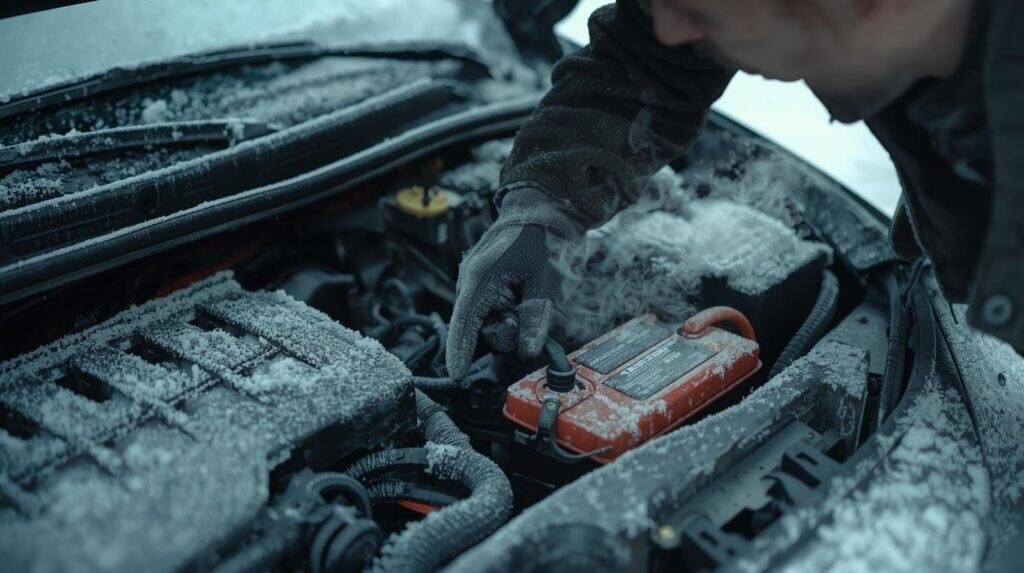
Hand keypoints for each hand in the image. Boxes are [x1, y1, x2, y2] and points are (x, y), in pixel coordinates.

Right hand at [446, 188, 581, 379]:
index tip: (457, 374)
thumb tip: (529, 351)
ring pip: (482, 321)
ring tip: (520, 296)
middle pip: (478, 328)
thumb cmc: (532, 244)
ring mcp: (468, 283)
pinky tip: (511, 296)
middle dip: (503, 331)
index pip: (464, 323)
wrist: (524, 215)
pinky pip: (482, 310)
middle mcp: (467, 282)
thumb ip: (535, 317)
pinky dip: (498, 311)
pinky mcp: (473, 285)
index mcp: (479, 279)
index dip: (459, 350)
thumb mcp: (540, 282)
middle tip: (524, 313)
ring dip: (504, 319)